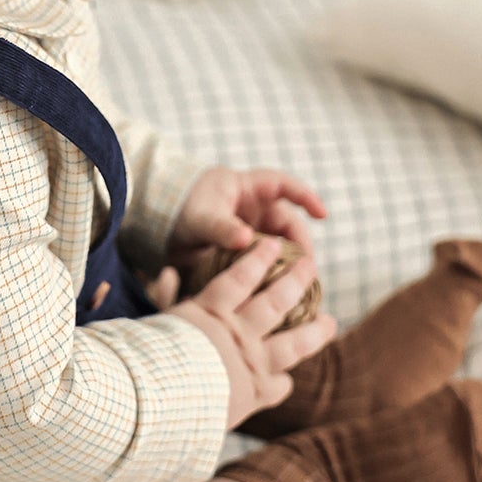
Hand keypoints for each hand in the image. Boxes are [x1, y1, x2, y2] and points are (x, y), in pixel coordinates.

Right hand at [164, 235, 337, 429]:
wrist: (159, 404)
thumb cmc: (149, 359)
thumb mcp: (156, 321)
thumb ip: (164, 297)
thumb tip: (166, 273)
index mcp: (211, 312)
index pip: (241, 277)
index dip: (259, 259)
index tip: (275, 245)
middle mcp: (238, 334)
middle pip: (277, 302)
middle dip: (297, 281)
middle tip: (311, 267)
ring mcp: (252, 364)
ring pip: (293, 343)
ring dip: (315, 331)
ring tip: (330, 321)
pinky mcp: (256, 394)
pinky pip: (279, 386)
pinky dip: (283, 383)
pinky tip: (287, 381)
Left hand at [166, 165, 327, 273]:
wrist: (158, 226)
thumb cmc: (180, 209)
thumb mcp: (198, 217)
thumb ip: (220, 227)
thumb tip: (246, 238)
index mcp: (247, 188)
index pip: (283, 186)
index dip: (306, 196)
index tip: (323, 214)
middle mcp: (255, 209)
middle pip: (288, 224)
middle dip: (301, 246)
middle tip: (308, 272)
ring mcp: (252, 230)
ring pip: (280, 247)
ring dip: (289, 265)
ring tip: (299, 289)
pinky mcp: (245, 253)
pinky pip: (266, 263)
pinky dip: (272, 276)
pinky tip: (279, 295)